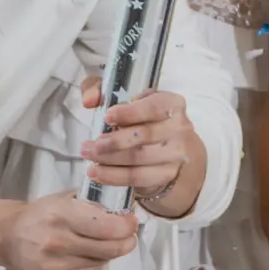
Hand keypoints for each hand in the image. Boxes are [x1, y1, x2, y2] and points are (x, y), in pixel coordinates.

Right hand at [0, 193, 136, 269]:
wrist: (11, 237)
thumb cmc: (43, 212)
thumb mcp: (65, 198)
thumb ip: (93, 201)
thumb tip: (125, 204)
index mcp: (62, 215)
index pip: (106, 226)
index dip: (126, 225)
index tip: (133, 220)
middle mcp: (59, 241)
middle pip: (108, 248)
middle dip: (127, 241)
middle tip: (131, 234)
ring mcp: (56, 264)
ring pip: (101, 261)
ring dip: (113, 251)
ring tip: (113, 241)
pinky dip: (99, 261)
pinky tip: (95, 252)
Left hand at [78, 81, 205, 217]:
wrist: (171, 147)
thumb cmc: (144, 118)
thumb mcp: (127, 98)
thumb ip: (105, 92)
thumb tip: (90, 100)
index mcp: (173, 104)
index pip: (153, 107)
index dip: (130, 113)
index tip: (107, 117)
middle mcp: (179, 128)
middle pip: (144, 135)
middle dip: (114, 141)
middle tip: (89, 145)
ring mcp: (175, 154)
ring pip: (138, 158)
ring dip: (109, 159)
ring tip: (88, 157)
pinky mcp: (167, 174)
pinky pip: (138, 177)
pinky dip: (114, 176)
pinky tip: (97, 173)